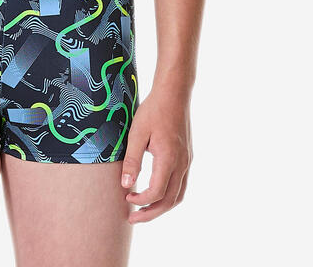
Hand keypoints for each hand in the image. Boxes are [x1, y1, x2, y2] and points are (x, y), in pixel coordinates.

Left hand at [119, 87, 192, 223]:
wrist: (174, 93)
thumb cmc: (153, 111)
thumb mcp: (137, 133)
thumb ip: (131, 160)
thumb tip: (125, 185)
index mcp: (168, 159)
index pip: (156, 192)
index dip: (141, 201)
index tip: (126, 198)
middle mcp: (181, 164)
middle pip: (170, 201)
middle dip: (151, 213)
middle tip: (132, 218)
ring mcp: (187, 161)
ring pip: (178, 195)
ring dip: (161, 207)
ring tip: (144, 210)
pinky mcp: (187, 157)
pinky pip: (181, 184)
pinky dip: (169, 195)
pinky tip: (156, 192)